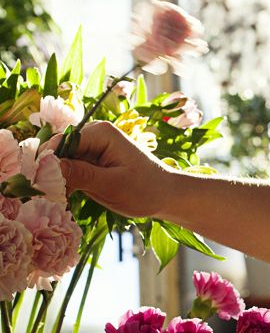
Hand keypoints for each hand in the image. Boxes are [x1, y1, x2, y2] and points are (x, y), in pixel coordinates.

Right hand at [59, 121, 175, 218]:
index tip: (40, 184)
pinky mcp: (91, 163)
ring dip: (58, 180)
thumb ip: (81, 175)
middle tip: (50, 196)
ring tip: (61, 199)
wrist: (166, 196)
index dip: (48, 161)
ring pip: (61, 163)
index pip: (61, 142)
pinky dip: (66, 184)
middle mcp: (93, 136)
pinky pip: (69, 171)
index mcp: (100, 132)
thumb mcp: (112, 185)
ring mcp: (91, 150)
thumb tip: (49, 166)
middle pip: (58, 151)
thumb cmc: (146, 189)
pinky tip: (67, 198)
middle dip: (51, 172)